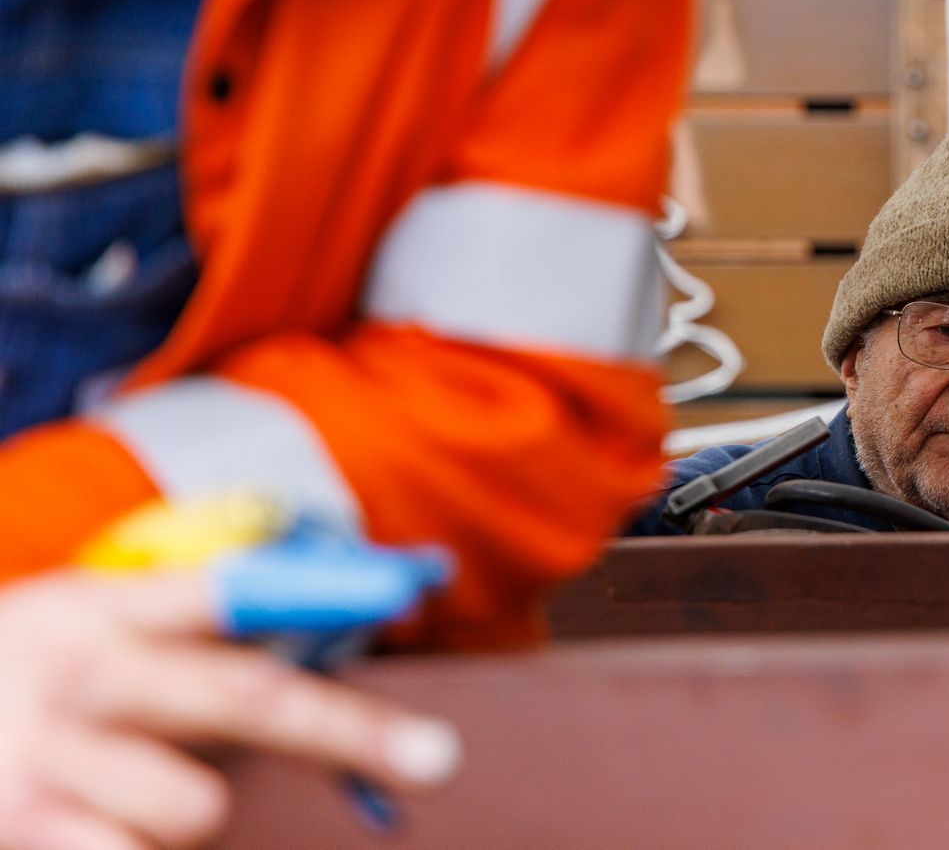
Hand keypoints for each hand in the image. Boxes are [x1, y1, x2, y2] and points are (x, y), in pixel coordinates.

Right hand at [0, 570, 459, 849]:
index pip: (231, 590)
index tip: (407, 593)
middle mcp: (81, 678)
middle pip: (245, 699)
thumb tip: (348, 613)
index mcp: (104, 610)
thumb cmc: (27, 685)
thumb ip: (191, 625)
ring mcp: (46, 767)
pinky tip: (93, 829)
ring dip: (186, 815)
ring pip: (196, 809)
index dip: (323, 591)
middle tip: (440, 759)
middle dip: (351, 730)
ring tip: (126, 794)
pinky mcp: (24, 838)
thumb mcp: (86, 629)